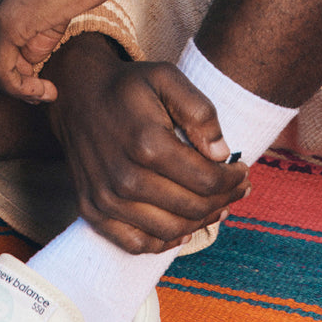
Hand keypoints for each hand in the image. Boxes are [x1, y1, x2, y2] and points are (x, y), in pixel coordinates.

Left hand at [0, 0, 149, 102]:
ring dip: (18, 86)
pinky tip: (48, 90)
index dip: (11, 57)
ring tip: (46, 91)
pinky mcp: (7, 22)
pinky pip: (1, 71)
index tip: (38, 70)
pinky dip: (22, 89)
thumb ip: (36, 22)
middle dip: (12, 74)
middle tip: (41, 86)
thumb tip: (30, 57)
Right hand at [47, 34, 249, 252]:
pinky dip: (164, 242)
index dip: (233, 180)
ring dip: (201, 222)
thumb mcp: (167, 77)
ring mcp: (106, 199)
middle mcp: (125, 178)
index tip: (243, 170)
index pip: (206, 180)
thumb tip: (221, 153)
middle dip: (224, 200)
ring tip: (218, 206)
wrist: (78, 95)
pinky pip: (136, 244)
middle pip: (192, 208)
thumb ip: (199, 110)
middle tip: (238, 189)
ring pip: (170, 230)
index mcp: (147, 144)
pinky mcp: (93, 211)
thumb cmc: (128, 86)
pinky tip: (182, 227)